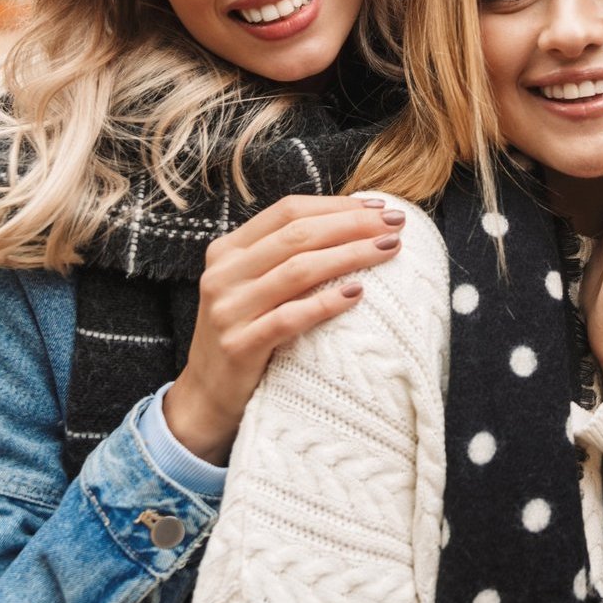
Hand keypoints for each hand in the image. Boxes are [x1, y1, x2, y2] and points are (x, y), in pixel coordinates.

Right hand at [162, 194, 406, 462]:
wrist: (206, 396)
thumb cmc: (247, 331)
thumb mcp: (254, 284)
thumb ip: (285, 254)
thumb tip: (355, 221)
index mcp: (227, 250)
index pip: (287, 211)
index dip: (336, 205)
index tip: (379, 207)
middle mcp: (223, 274)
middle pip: (297, 236)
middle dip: (352, 225)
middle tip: (395, 224)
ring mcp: (228, 310)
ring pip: (298, 270)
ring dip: (350, 255)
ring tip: (388, 250)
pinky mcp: (238, 346)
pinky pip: (289, 318)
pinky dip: (326, 302)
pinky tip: (358, 293)